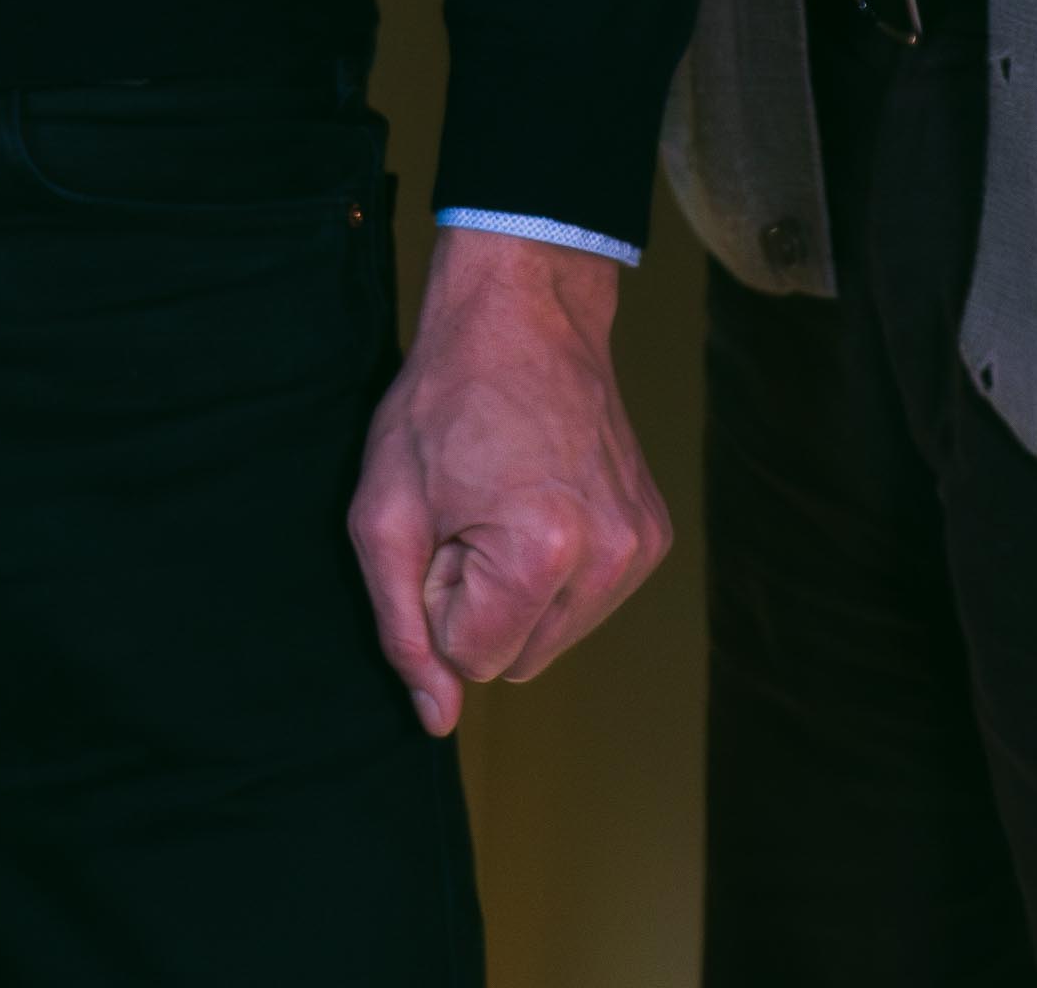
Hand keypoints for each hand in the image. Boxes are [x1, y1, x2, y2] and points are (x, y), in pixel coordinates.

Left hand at [346, 230, 668, 736]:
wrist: (522, 314)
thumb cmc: (441, 401)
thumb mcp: (382, 511)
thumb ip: (401, 628)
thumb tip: (438, 721)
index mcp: (542, 554)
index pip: (473, 660)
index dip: (439, 597)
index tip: (442, 527)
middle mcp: (610, 561)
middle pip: (518, 659)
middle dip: (479, 602)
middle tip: (467, 513)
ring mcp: (641, 550)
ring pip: (552, 637)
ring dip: (516, 590)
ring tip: (500, 502)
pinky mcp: (654, 536)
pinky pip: (586, 602)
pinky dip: (554, 569)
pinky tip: (538, 498)